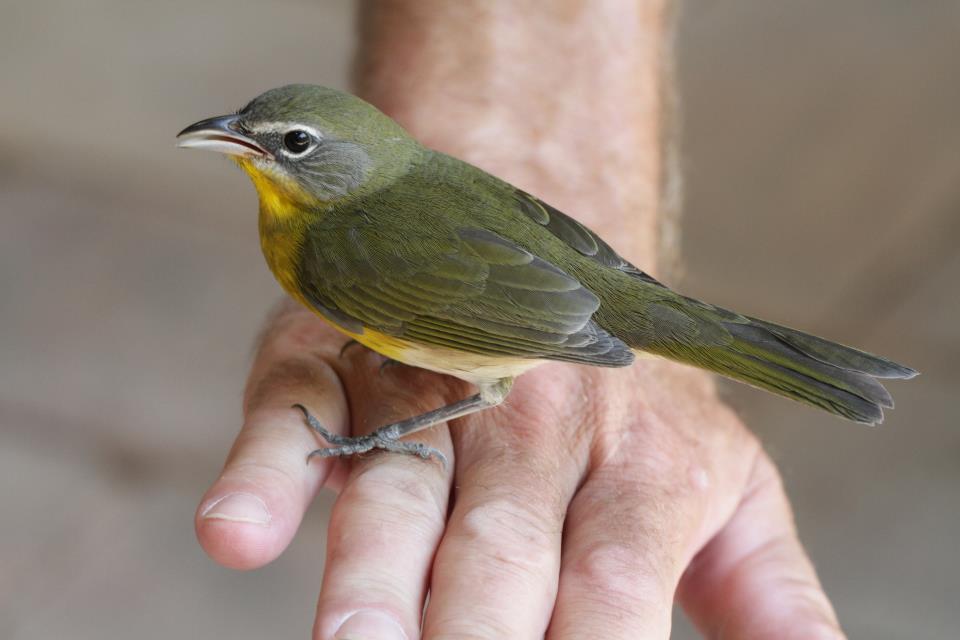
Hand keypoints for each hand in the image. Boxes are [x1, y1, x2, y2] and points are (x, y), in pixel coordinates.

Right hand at [195, 299, 844, 638]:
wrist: (553, 233)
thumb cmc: (637, 409)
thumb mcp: (727, 489)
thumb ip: (769, 590)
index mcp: (636, 471)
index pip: (611, 595)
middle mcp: (535, 429)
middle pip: (500, 555)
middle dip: (472, 637)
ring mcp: (431, 381)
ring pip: (400, 486)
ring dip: (370, 575)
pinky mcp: (344, 356)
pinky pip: (298, 412)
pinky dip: (267, 468)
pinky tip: (239, 529)